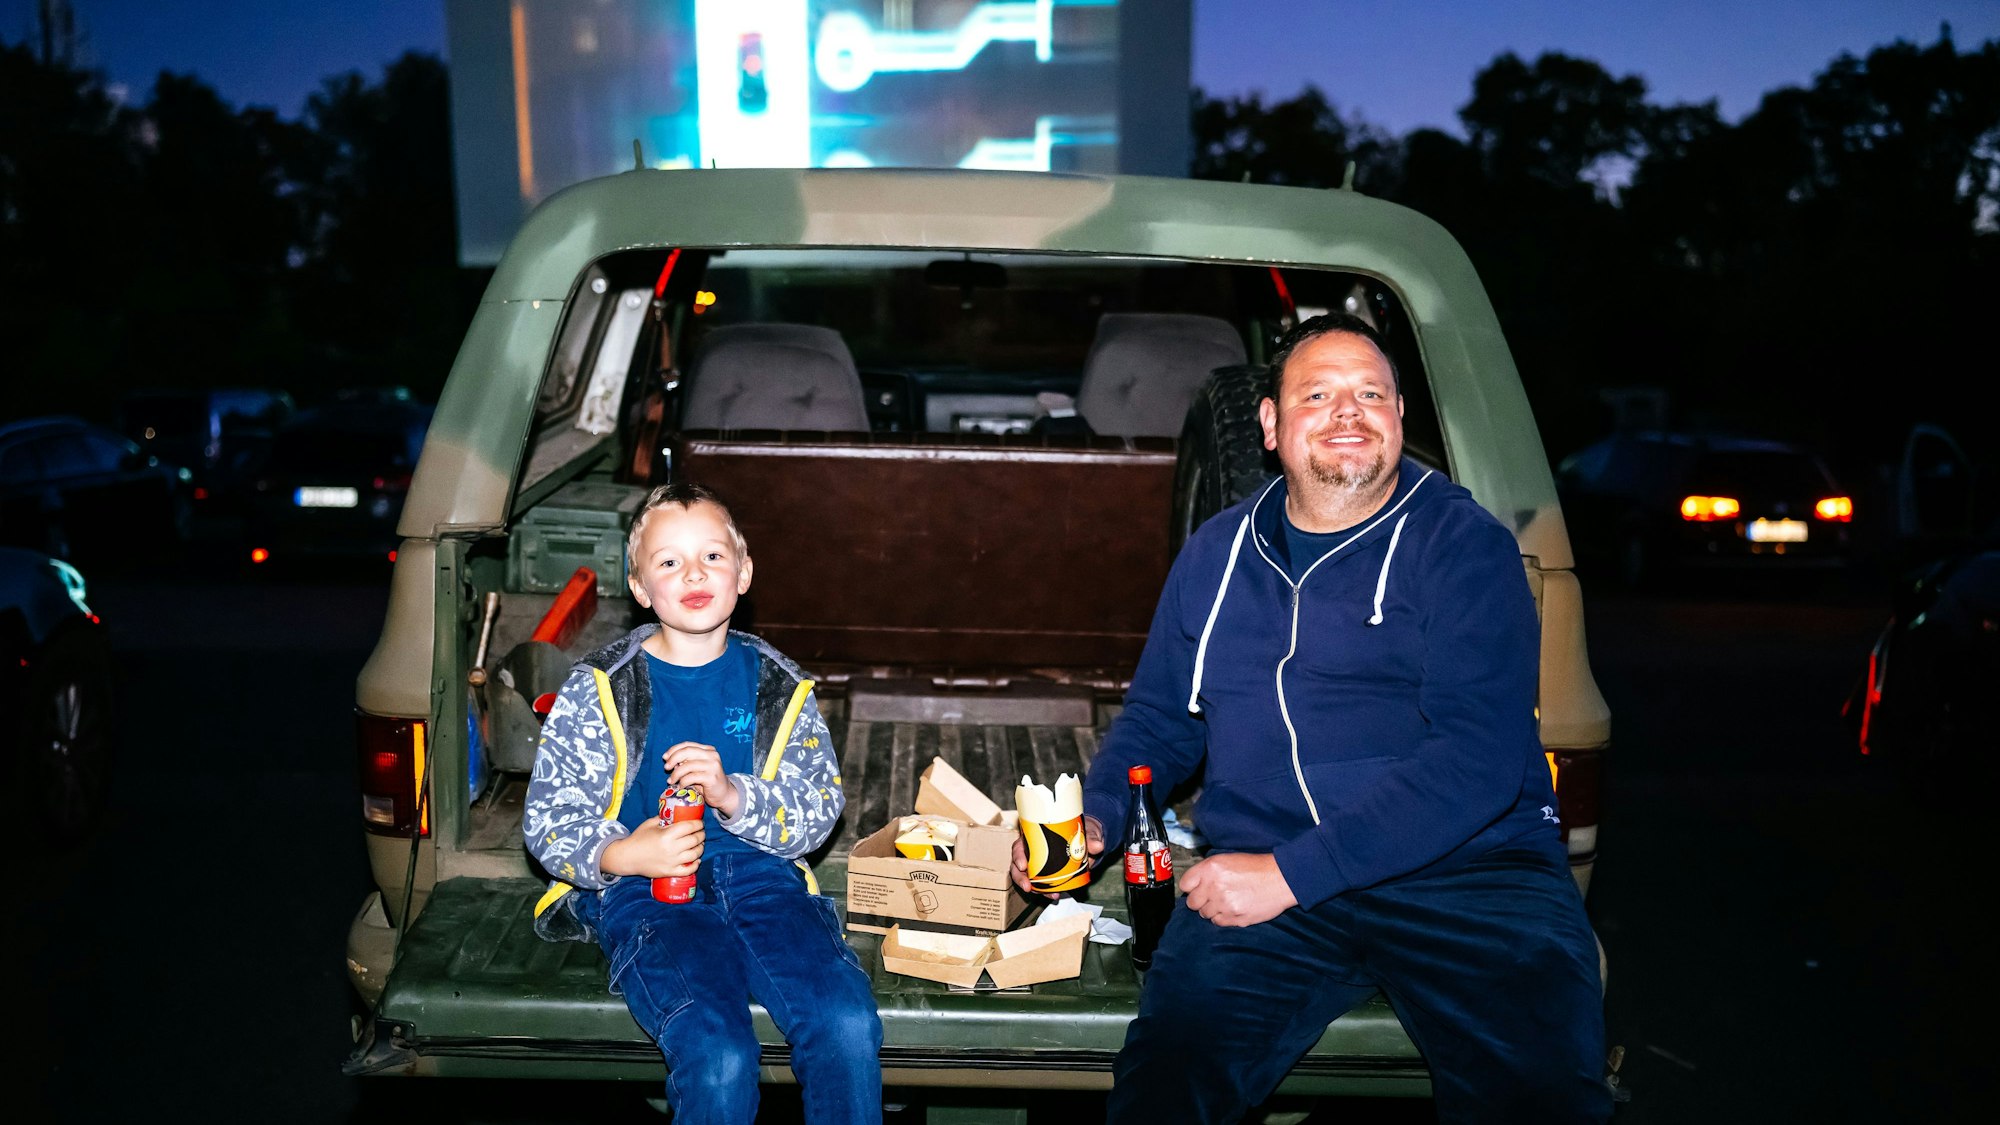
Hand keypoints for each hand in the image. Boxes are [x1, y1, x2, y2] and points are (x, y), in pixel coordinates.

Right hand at [602, 816, 704, 878]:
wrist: (627, 857)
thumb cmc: (638, 838)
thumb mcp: (650, 824)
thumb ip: (664, 818)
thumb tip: (677, 814)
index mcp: (667, 834)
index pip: (690, 827)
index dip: (698, 823)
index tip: (700, 823)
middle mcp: (672, 848)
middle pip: (695, 840)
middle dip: (701, 834)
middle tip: (701, 832)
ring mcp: (672, 861)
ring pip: (695, 854)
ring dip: (700, 848)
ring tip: (699, 844)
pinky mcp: (670, 872)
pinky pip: (688, 870)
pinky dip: (695, 865)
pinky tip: (696, 860)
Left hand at [664, 740, 740, 817]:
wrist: (724, 794)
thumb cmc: (707, 782)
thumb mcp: (697, 769)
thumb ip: (687, 763)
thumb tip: (672, 763)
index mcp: (708, 750)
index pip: (688, 745)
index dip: (674, 750)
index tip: (665, 758)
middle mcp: (712, 755)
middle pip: (687, 751)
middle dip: (673, 759)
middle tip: (666, 768)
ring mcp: (713, 766)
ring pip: (687, 765)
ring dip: (676, 773)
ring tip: (671, 780)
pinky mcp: (712, 777)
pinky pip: (691, 777)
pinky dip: (682, 782)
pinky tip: (680, 786)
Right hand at [1010, 815, 1104, 896]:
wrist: (1086, 840)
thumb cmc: (1079, 831)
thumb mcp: (1084, 831)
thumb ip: (1091, 838)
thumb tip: (1098, 846)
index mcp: (1034, 837)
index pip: (1019, 846)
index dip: (1018, 856)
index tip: (1023, 865)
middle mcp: (1033, 852)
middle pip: (1018, 866)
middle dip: (1020, 878)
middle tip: (1028, 887)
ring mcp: (1038, 865)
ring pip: (1027, 878)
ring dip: (1034, 889)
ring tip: (1049, 895)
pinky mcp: (1046, 875)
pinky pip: (1040, 884)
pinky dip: (1046, 892)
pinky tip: (1055, 896)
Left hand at [1181, 853, 1296, 926]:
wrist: (1280, 879)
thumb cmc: (1256, 867)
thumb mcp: (1227, 859)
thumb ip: (1207, 871)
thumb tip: (1194, 884)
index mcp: (1210, 868)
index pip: (1185, 884)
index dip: (1191, 887)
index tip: (1195, 889)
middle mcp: (1214, 886)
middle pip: (1192, 903)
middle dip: (1201, 900)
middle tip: (1212, 896)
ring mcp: (1224, 904)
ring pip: (1205, 914)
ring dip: (1213, 909)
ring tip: (1227, 901)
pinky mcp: (1234, 918)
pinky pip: (1218, 922)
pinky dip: (1223, 917)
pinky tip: (1233, 908)